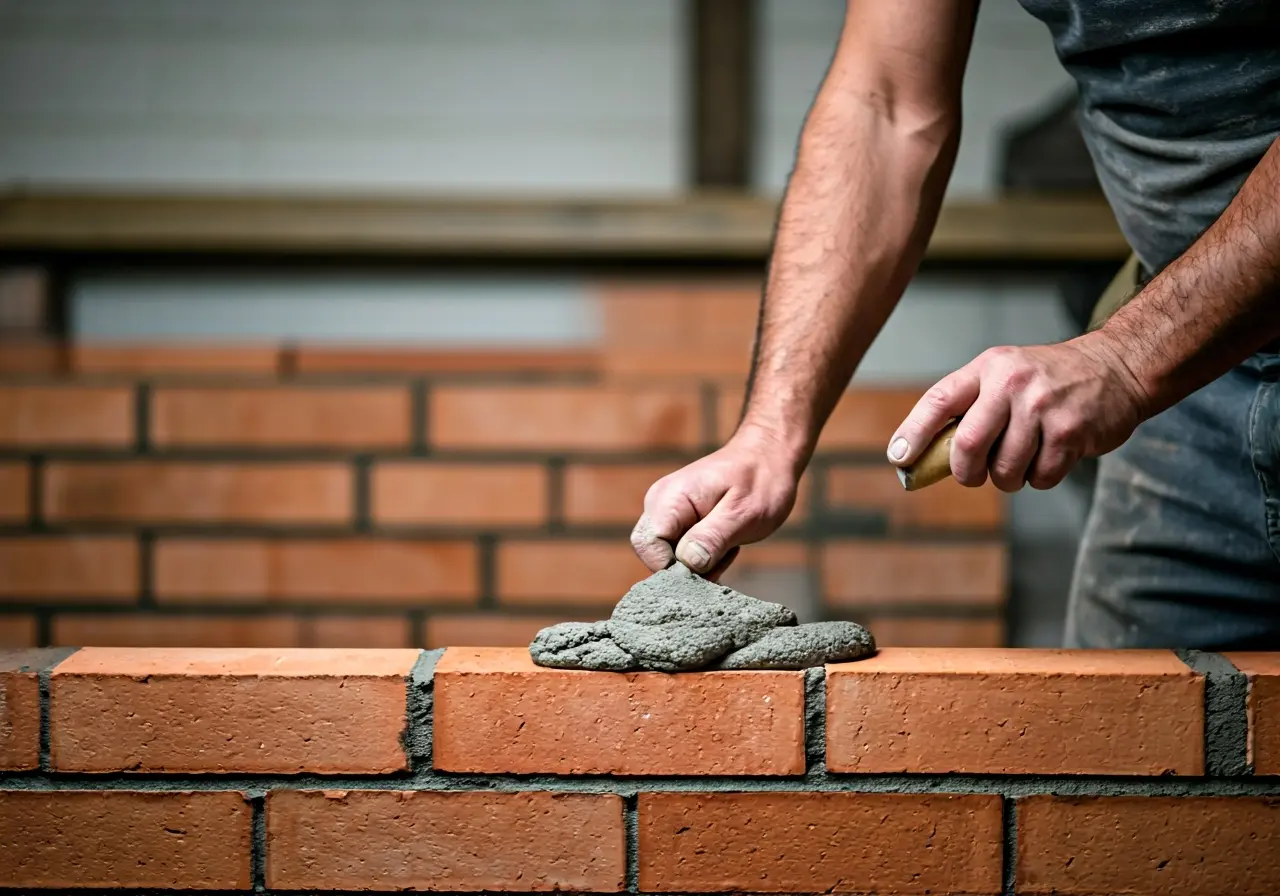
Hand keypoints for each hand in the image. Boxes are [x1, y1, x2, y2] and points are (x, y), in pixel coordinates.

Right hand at [630, 426, 802, 578]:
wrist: (768, 457)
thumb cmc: (760, 480)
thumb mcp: (743, 513)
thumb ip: (712, 538)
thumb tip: (688, 563)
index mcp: (669, 499)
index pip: (648, 547)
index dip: (675, 566)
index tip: (710, 563)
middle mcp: (659, 505)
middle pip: (653, 555)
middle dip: (687, 569)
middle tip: (725, 554)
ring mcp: (667, 513)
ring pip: (668, 558)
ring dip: (699, 564)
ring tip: (729, 545)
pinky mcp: (679, 521)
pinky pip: (680, 552)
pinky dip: (703, 558)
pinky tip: (725, 545)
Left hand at [886, 332, 1150, 491]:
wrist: (1116, 367)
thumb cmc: (1047, 380)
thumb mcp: (1004, 375)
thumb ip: (970, 407)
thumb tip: (926, 455)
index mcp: (988, 368)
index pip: (939, 401)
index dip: (913, 433)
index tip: (899, 458)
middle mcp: (1012, 384)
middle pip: (968, 446)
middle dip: (965, 472)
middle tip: (972, 476)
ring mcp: (1043, 408)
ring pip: (1005, 470)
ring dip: (1008, 478)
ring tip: (1020, 460)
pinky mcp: (1071, 432)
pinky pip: (1041, 477)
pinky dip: (1041, 478)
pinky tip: (1050, 456)